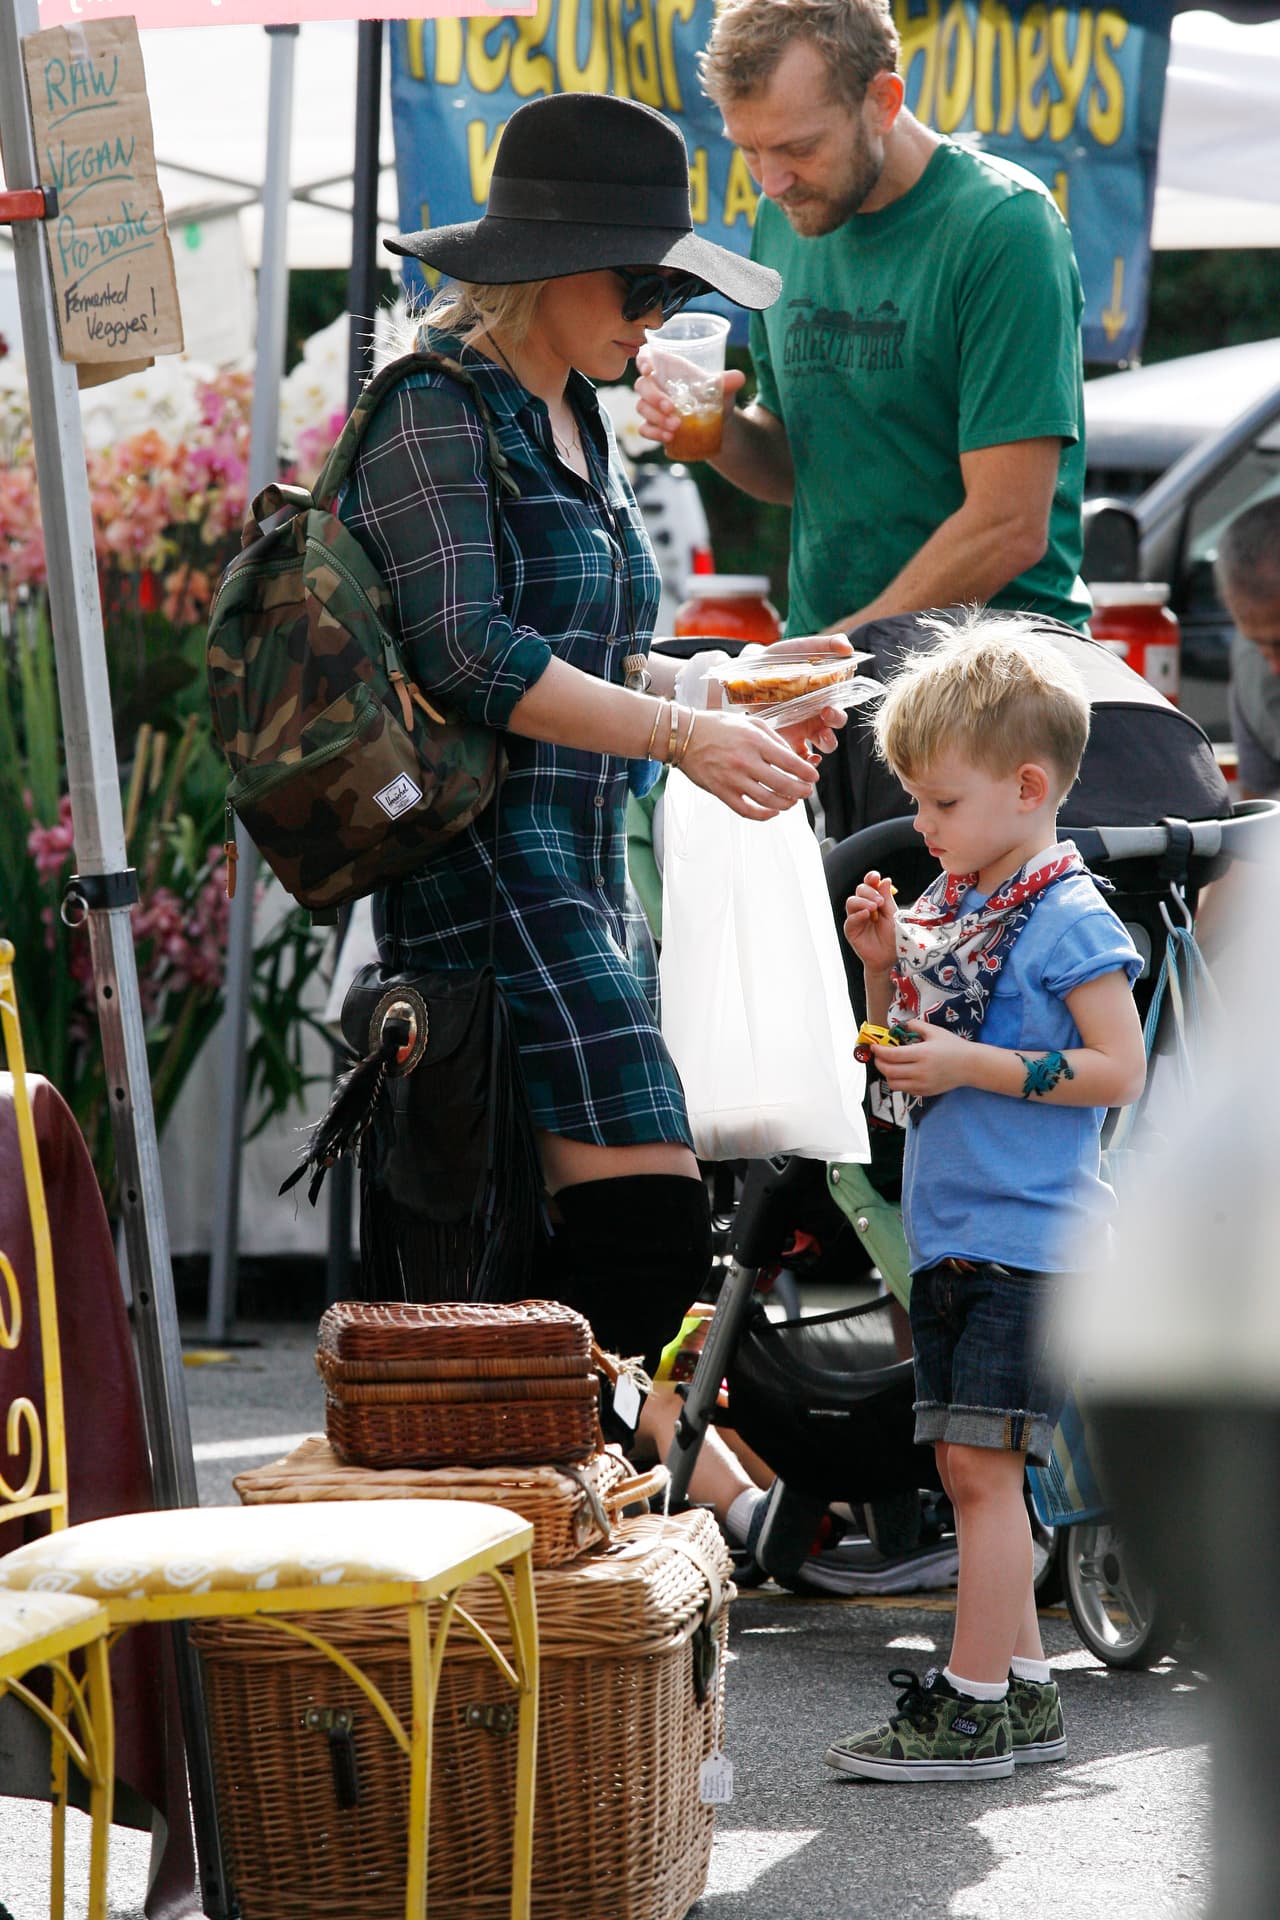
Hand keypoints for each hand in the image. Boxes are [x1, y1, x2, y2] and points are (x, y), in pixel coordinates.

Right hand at [634, 350, 745, 450]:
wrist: (718, 424)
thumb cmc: (714, 397)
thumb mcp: (722, 388)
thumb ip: (727, 381)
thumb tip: (739, 377)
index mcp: (668, 368)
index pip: (646, 357)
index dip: (643, 360)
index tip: (649, 370)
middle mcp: (657, 385)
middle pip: (642, 386)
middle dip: (654, 397)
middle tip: (672, 409)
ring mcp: (652, 406)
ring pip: (642, 407)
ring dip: (657, 418)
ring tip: (676, 427)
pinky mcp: (654, 425)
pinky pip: (645, 428)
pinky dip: (654, 433)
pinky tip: (668, 438)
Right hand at [677, 707, 818, 819]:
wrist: (685, 736)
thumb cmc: (719, 727)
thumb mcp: (751, 723)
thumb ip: (774, 739)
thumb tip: (794, 758)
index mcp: (755, 742)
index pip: (790, 763)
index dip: (807, 773)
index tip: (813, 776)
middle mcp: (745, 761)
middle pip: (783, 785)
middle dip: (801, 791)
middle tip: (806, 791)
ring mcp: (733, 779)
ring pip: (768, 801)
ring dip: (786, 804)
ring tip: (791, 801)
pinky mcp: (722, 792)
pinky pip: (747, 811)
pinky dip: (764, 815)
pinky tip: (772, 811)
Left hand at [762, 635, 853, 759]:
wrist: (749, 671)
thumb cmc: (780, 659)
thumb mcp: (803, 648)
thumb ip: (827, 645)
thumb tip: (848, 647)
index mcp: (824, 697)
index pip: (841, 710)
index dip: (838, 714)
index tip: (828, 708)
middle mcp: (816, 716)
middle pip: (834, 729)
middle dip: (833, 729)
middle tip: (824, 719)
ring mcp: (801, 729)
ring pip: (823, 746)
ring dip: (824, 747)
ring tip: (817, 747)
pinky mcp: (786, 739)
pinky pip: (802, 757)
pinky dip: (807, 762)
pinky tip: (804, 760)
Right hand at [843, 869, 896, 970]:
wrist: (891, 958)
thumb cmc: (894, 937)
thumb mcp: (893, 915)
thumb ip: (888, 898)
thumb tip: (885, 880)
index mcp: (875, 901)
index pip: (869, 885)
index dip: (870, 878)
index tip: (875, 876)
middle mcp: (864, 907)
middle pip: (860, 890)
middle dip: (869, 891)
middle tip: (880, 901)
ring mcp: (856, 918)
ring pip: (851, 901)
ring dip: (863, 901)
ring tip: (874, 907)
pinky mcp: (851, 930)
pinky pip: (850, 919)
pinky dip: (858, 915)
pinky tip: (867, 915)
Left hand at [872, 1020, 972, 1097]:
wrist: (970, 1066)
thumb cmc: (953, 1046)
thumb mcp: (935, 1031)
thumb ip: (915, 1025)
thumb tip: (900, 1024)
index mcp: (922, 1054)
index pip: (892, 1055)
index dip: (879, 1051)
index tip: (874, 1046)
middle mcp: (920, 1071)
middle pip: (889, 1071)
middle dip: (879, 1062)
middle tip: (878, 1055)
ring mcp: (922, 1084)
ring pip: (893, 1083)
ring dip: (887, 1074)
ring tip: (889, 1065)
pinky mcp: (924, 1092)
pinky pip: (904, 1089)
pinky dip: (898, 1081)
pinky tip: (901, 1072)